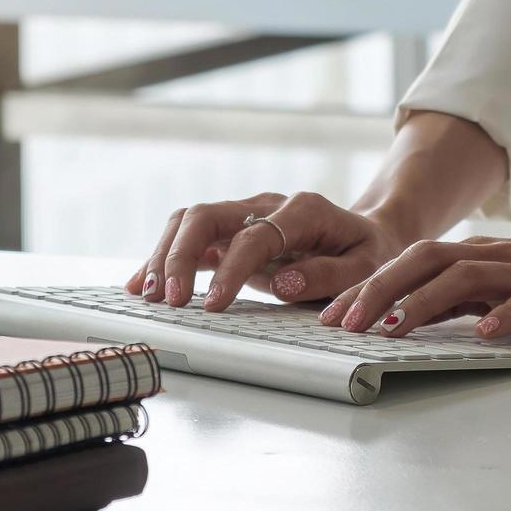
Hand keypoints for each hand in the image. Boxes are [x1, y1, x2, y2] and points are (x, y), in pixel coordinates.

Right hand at [125, 192, 409, 311]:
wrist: (369, 236)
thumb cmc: (368, 255)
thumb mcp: (366, 268)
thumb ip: (327, 276)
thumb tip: (283, 284)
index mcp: (302, 210)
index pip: (254, 236)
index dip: (230, 269)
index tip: (213, 305)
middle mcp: (266, 205)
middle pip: (207, 215)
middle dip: (180, 255)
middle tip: (169, 300)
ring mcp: (244, 215)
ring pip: (190, 221)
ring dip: (165, 256)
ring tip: (150, 296)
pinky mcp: (231, 232)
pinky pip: (189, 238)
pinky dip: (163, 259)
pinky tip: (142, 285)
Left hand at [319, 236, 510, 341]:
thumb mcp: (506, 287)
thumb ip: (464, 296)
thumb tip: (406, 316)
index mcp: (480, 255)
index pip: (413, 261)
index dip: (369, 285)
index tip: (332, 315)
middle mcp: (496, 259)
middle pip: (425, 261)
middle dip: (377, 290)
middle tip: (341, 324)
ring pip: (463, 279)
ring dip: (420, 304)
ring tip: (387, 330)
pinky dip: (500, 318)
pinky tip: (480, 335)